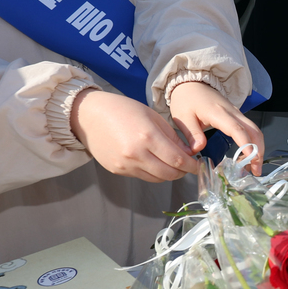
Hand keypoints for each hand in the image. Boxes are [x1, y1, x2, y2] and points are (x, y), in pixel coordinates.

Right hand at [69, 88, 198, 181]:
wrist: (88, 116)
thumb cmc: (123, 110)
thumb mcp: (153, 116)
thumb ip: (172, 137)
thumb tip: (189, 153)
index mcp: (148, 136)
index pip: (178, 160)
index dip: (192, 166)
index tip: (199, 165)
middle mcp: (136, 154)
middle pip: (169, 174)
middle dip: (183, 172)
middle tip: (188, 166)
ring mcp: (125, 165)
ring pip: (157, 178)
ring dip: (168, 173)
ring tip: (172, 163)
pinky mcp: (117, 170)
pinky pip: (142, 176)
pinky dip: (152, 172)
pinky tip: (153, 161)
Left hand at [168, 80, 265, 174]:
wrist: (191, 84)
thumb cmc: (187, 99)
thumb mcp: (183, 117)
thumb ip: (191, 134)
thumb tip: (198, 150)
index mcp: (218, 113)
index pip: (237, 129)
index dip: (245, 144)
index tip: (249, 158)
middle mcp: (232, 112)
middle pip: (254, 131)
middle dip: (258, 151)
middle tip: (255, 170)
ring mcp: (237, 114)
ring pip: (255, 130)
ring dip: (258, 148)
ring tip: (253, 167)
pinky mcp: (237, 116)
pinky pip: (250, 130)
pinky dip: (253, 143)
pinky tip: (247, 156)